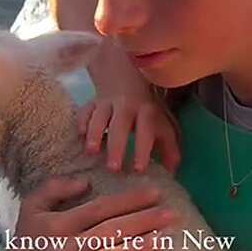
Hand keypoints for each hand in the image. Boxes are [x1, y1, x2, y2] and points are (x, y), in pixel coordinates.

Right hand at [0, 177, 175, 250]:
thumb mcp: (31, 208)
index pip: (99, 209)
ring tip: (163, 239)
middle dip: (143, 222)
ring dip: (136, 249)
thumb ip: (53, 189)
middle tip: (171, 215)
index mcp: (56, 225)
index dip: (128, 200)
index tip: (155, 193)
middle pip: (108, 233)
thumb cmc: (27, 241)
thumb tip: (85, 183)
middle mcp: (63, 249)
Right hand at [78, 42, 180, 173]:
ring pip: (99, 117)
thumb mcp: (161, 127)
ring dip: (94, 133)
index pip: (146, 130)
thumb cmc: (145, 113)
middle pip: (120, 125)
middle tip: (112, 168)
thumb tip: (171, 171)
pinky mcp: (91, 103)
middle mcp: (126, 106)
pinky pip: (84, 112)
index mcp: (146, 112)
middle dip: (116, 146)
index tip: (139, 169)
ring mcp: (106, 103)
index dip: (143, 149)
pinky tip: (80, 137)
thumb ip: (168, 149)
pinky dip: (81, 124)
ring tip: (91, 151)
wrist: (126, 79)